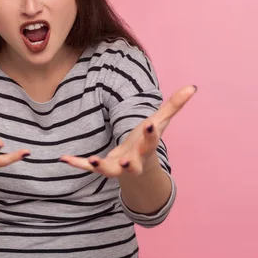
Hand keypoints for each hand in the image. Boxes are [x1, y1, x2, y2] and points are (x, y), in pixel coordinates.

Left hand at [60, 85, 196, 176]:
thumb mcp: (160, 123)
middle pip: (132, 164)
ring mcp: (117, 166)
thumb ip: (174, 106)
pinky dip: (78, 163)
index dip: (151, 134)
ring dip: (101, 166)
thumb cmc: (148, 142)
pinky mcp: (103, 167)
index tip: (150, 125)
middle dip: (129, 162)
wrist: (139, 169)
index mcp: (147, 148)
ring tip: (93, 160)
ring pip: (110, 170)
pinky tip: (64, 157)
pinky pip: (88, 167)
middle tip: (124, 160)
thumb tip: (193, 86)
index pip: (151, 141)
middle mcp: (133, 160)